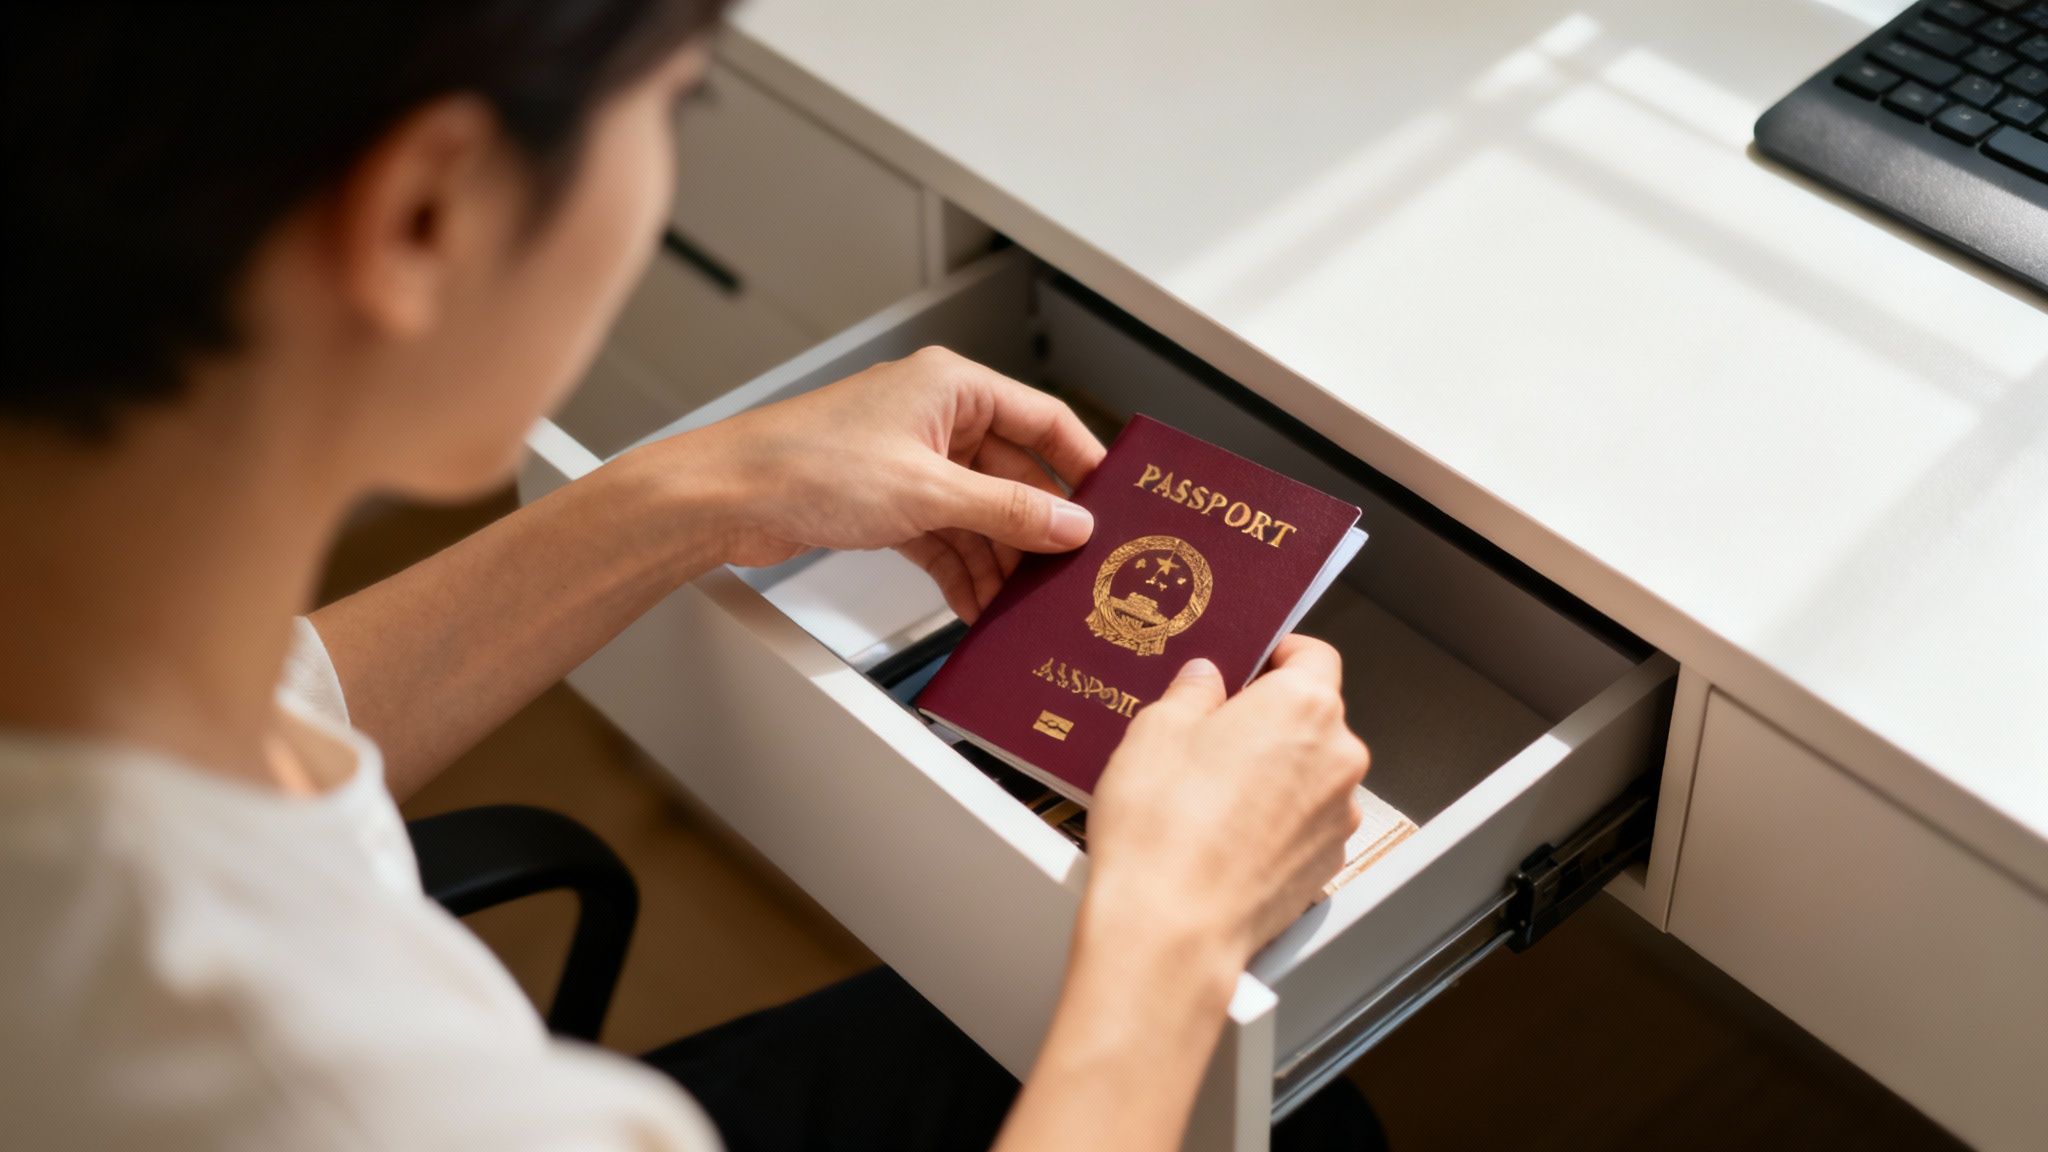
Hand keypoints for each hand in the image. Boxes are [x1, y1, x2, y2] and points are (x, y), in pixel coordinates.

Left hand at [655, 346, 1105, 620]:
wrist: (724, 498)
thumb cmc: (805, 464)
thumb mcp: (927, 493)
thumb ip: (1006, 512)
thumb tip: (1069, 524)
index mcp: (952, 387)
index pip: (1044, 420)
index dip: (1082, 465)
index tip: (1112, 506)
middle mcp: (935, 418)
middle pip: (1013, 476)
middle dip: (1036, 529)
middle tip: (1069, 575)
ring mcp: (910, 461)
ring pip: (978, 514)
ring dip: (999, 560)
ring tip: (1023, 605)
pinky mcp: (886, 500)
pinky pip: (943, 536)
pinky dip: (961, 570)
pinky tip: (979, 606)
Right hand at [1082, 635, 1369, 973]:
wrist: (1173, 928)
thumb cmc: (1165, 827)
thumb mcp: (1156, 730)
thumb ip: (1192, 693)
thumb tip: (1206, 680)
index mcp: (1304, 705)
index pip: (1313, 654)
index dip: (1277, 655)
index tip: (1247, 665)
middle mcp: (1338, 757)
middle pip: (1313, 717)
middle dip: (1266, 720)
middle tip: (1208, 734)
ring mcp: (1338, 816)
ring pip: (1310, 773)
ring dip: (1273, 773)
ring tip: (1208, 794)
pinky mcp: (1326, 864)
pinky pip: (1304, 822)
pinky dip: (1274, 820)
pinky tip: (1223, 835)